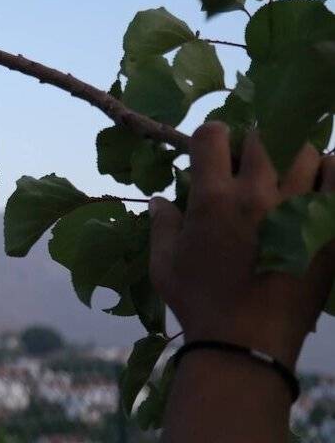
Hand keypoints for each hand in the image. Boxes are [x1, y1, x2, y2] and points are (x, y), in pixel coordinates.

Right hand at [150, 122, 334, 366]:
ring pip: (303, 149)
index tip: (212, 153)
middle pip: (261, 136)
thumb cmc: (198, 302)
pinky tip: (316, 184)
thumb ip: (162, 225)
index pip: (212, 135)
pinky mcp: (326, 227)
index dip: (210, 138)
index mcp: (213, 198)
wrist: (244, 344)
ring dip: (291, 153)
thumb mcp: (164, 263)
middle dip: (251, 143)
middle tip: (249, 164)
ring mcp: (296, 209)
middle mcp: (257, 194)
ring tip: (285, 173)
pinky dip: (329, 171)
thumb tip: (161, 199)